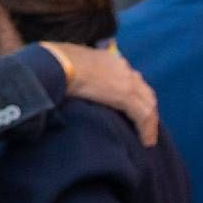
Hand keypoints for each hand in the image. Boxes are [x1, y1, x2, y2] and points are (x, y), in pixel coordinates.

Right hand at [44, 43, 162, 144]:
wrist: (56, 63)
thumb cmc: (53, 64)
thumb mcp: (69, 67)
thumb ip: (77, 75)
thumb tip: (67, 84)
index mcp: (109, 60)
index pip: (129, 78)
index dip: (134, 94)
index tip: (132, 109)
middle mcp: (122, 69)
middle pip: (144, 91)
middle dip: (147, 109)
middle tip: (146, 126)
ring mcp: (126, 81)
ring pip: (148, 105)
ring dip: (150, 123)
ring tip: (147, 138)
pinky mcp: (125, 96)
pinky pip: (143, 115)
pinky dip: (147, 129)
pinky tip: (146, 142)